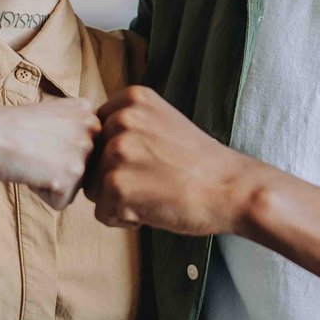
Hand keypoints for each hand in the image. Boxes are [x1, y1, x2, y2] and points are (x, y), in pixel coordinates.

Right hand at [0, 99, 98, 210]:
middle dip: (59, 168)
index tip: (41, 139)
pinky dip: (42, 195)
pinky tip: (29, 171)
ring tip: (32, 160)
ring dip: (52, 182)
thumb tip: (96, 163)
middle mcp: (93, 128)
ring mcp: (84, 151)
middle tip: (35, 151)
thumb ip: (77, 132)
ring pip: (75, 186)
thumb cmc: (10, 127)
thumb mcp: (54, 117)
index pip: (89, 150)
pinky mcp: (71, 175)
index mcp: (89, 112)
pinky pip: (61, 202)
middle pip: (85, 170)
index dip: (60, 151)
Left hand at [85, 86, 263, 235]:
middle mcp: (121, 119)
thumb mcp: (161, 123)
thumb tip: (87, 146)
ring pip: (94, 189)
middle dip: (116, 179)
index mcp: (131, 99)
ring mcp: (117, 152)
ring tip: (156, 193)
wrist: (232, 189)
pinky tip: (155, 208)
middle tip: (157, 180)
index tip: (152, 160)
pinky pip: (102, 214)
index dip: (120, 156)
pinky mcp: (116, 186)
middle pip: (92, 162)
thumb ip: (128, 126)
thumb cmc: (200, 164)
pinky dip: (125, 220)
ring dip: (119, 200)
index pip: (98, 134)